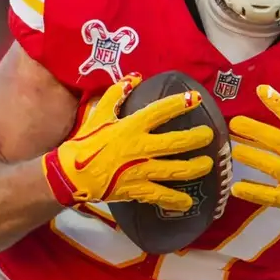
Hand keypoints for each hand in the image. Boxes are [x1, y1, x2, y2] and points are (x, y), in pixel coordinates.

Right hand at [44, 75, 213, 210]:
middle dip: (196, 139)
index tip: (196, 98)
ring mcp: (140, 171)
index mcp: (131, 127)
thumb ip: (116, 94)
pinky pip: (160, 195)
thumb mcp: (98, 114)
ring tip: (207, 165)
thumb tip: (135, 77)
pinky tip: (188, 202)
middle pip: (175, 143)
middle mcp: (140, 148)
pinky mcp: (137, 190)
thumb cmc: (85, 142)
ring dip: (195, 167)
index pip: (159, 111)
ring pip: (175, 170)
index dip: (179, 104)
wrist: (70, 174)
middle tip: (209, 136)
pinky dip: (175, 200)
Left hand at [230, 85, 279, 245]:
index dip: (279, 105)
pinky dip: (253, 192)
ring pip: (273, 166)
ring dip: (253, 157)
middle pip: (279, 141)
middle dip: (256, 130)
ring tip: (235, 152)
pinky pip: (269, 196)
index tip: (262, 91)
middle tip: (235, 123)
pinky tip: (236, 188)